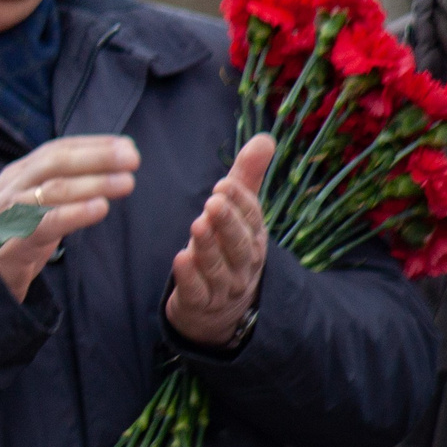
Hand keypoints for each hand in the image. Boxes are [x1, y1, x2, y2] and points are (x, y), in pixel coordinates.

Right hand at [0, 136, 138, 301]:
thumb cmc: (18, 235)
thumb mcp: (37, 203)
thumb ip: (63, 184)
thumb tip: (114, 166)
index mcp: (18, 173)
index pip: (56, 149)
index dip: (93, 144)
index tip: (126, 145)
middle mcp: (11, 187)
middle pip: (55, 162)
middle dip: (97, 157)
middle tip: (132, 159)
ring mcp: (9, 212)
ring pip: (53, 190)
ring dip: (94, 184)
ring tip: (127, 183)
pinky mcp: (14, 240)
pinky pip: (46, 223)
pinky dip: (75, 214)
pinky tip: (100, 208)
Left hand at [166, 133, 272, 348]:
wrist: (221, 309)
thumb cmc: (229, 249)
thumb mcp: (240, 215)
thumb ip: (247, 178)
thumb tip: (265, 137)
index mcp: (254, 238)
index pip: (252, 219)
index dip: (240, 202)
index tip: (224, 183)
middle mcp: (244, 263)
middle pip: (239, 243)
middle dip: (228, 222)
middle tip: (213, 202)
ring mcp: (224, 286)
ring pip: (218, 266)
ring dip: (209, 246)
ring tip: (197, 225)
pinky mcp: (201, 303)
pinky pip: (197, 291)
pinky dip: (190, 276)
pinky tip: (180, 259)